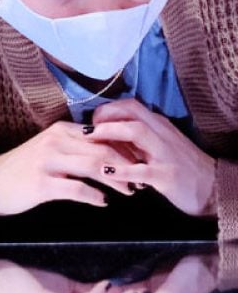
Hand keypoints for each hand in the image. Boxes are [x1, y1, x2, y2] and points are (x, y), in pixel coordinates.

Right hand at [0, 121, 137, 223]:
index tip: (143, 161)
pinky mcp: (42, 183)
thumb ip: (74, 148)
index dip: (127, 148)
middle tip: (143, 179)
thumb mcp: (48, 151)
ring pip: (95, 166)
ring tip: (130, 192)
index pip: (104, 134)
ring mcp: (48, 162)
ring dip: (117, 181)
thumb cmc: (19, 171)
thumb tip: (107, 153)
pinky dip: (94, 196)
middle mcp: (56, 141)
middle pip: (104, 149)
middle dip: (128, 165)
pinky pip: (77, 189)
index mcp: (61, 131)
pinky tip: (102, 203)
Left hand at [85, 99, 216, 216]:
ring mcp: (164, 153)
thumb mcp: (156, 146)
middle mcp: (161, 134)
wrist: (209, 187)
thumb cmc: (176, 166)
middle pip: (131, 112)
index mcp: (158, 125)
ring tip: (90, 140)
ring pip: (137, 132)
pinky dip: (122, 169)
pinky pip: (142, 169)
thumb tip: (102, 132)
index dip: (106, 110)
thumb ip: (134, 138)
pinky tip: (105, 171)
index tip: (89, 122)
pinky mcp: (166, 175)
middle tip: (84, 131)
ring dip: (110, 133)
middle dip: (104, 117)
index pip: (130, 105)